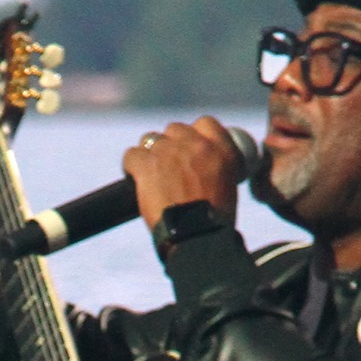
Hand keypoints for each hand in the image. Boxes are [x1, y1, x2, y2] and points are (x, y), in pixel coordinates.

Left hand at [121, 117, 240, 231]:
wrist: (197, 237)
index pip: (206, 123)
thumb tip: (202, 169)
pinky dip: (132, 166)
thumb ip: (215, 169)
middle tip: (169, 166)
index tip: (190, 147)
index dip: (194, 134)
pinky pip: (132, 155)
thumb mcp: (228, 188)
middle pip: (175, 129)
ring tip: (152, 175)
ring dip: (150, 154)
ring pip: (151, 139)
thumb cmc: (214, 222)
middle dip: (171, 144)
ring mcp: (169, 152)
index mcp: (221, 150)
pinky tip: (135, 178)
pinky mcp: (147, 164)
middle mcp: (195, 145)